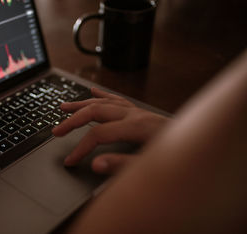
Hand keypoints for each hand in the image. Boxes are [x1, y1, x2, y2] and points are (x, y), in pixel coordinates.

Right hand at [52, 87, 168, 173]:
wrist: (200, 146)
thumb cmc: (178, 158)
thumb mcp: (151, 167)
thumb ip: (122, 165)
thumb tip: (96, 164)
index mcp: (136, 127)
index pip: (98, 135)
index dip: (80, 148)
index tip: (70, 160)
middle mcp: (134, 114)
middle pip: (95, 112)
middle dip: (72, 121)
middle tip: (56, 131)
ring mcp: (136, 111)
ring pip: (102, 102)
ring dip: (80, 104)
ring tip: (62, 106)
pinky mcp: (139, 112)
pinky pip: (116, 99)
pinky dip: (102, 94)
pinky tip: (92, 91)